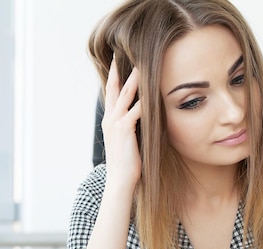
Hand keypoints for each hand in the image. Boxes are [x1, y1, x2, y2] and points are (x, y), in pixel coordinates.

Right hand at [102, 58, 141, 186]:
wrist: (120, 181)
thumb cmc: (126, 165)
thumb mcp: (127, 142)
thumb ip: (132, 128)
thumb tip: (143, 120)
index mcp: (110, 121)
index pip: (111, 94)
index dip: (114, 77)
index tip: (117, 62)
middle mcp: (110, 119)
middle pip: (115, 88)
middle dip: (119, 70)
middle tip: (124, 53)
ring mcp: (116, 123)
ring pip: (126, 94)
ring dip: (135, 78)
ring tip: (142, 63)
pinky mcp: (124, 128)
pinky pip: (136, 108)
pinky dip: (144, 98)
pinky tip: (152, 89)